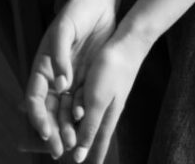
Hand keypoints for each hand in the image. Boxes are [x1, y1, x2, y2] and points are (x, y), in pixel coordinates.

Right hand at [23, 0, 115, 158]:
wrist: (98, 3)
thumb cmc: (76, 12)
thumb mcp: (64, 28)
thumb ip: (59, 54)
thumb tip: (60, 83)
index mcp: (42, 67)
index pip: (34, 98)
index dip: (37, 117)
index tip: (44, 132)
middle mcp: (53, 77)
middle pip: (49, 110)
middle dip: (52, 131)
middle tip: (59, 149)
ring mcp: (69, 78)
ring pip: (64, 110)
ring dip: (67, 127)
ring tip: (74, 143)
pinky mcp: (85, 77)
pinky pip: (81, 100)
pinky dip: (82, 114)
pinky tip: (87, 125)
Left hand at [67, 32, 145, 163]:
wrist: (126, 42)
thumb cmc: (112, 71)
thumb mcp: (96, 102)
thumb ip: (89, 128)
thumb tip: (80, 157)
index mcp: (106, 118)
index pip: (98, 145)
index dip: (92, 158)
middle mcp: (106, 109)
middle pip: (92, 132)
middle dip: (82, 144)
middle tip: (69, 152)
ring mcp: (105, 95)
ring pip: (87, 116)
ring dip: (77, 125)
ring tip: (67, 135)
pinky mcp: (101, 83)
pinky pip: (87, 101)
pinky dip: (78, 107)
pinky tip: (76, 107)